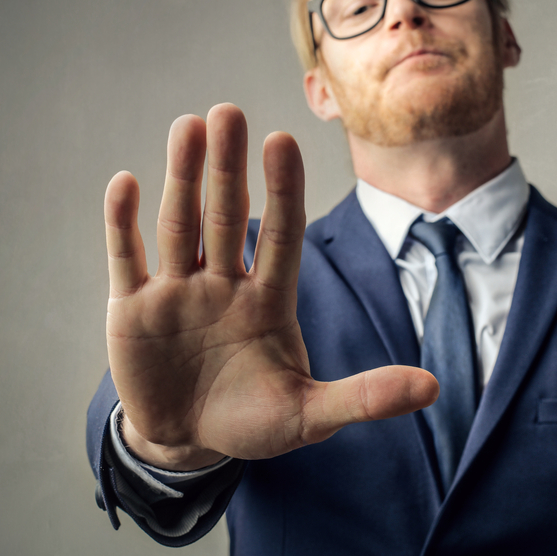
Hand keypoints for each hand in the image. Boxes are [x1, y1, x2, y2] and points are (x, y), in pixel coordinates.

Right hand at [104, 104, 437, 469]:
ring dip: (182, 177)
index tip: (283, 141)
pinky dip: (122, 223)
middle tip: (229, 111)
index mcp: (268, 299)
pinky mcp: (132, 309)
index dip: (282, 189)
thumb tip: (433, 390)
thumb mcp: (309, 416)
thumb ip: (364, 397)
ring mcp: (176, 292)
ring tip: (189, 126)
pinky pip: (127, 257)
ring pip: (180, 224)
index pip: (281, 234)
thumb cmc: (253, 421)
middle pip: (226, 216)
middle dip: (228, 167)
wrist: (188, 444)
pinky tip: (125, 182)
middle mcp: (223, 284)